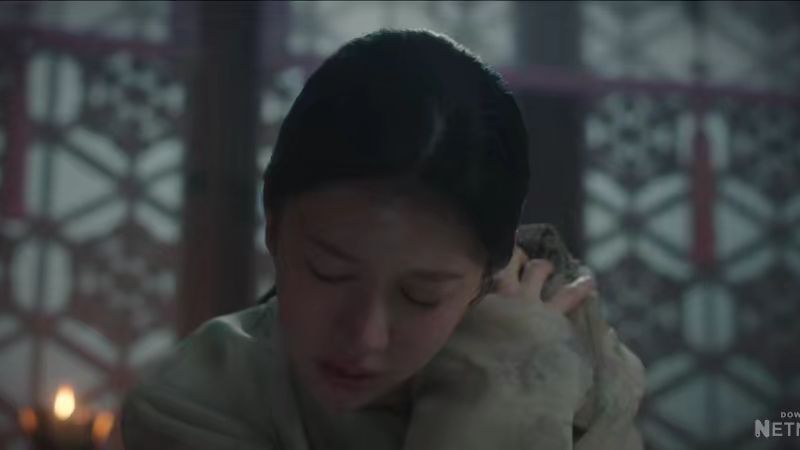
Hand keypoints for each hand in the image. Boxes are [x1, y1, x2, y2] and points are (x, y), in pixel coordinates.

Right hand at [406, 246, 595, 448]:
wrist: (503, 375)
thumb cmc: (471, 358)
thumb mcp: (446, 341)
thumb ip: (436, 328)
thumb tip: (407, 328)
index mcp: (479, 292)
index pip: (483, 261)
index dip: (486, 251)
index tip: (486, 246)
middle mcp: (506, 289)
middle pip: (514, 259)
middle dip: (516, 256)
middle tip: (516, 257)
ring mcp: (533, 302)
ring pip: (542, 271)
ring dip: (545, 267)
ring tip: (550, 266)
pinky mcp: (555, 318)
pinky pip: (571, 297)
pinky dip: (581, 288)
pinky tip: (590, 283)